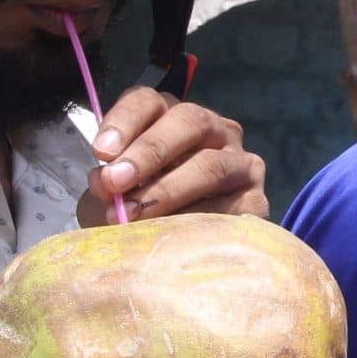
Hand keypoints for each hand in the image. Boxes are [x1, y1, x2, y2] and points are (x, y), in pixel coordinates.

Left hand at [78, 86, 267, 223]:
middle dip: (149, 151)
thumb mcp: (118, 195)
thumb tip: (107, 182)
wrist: (183, 256)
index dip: (124, 121)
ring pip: (211, 165)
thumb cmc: (141, 212)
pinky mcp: (256, 200)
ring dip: (168, 190)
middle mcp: (212, 130)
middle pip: (188, 122)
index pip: (148, 101)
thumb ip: (110, 184)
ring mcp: (239, 163)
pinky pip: (230, 205)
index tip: (101, 152)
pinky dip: (197, 219)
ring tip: (133, 215)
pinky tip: (173, 236)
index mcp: (170, 117)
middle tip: (116, 182)